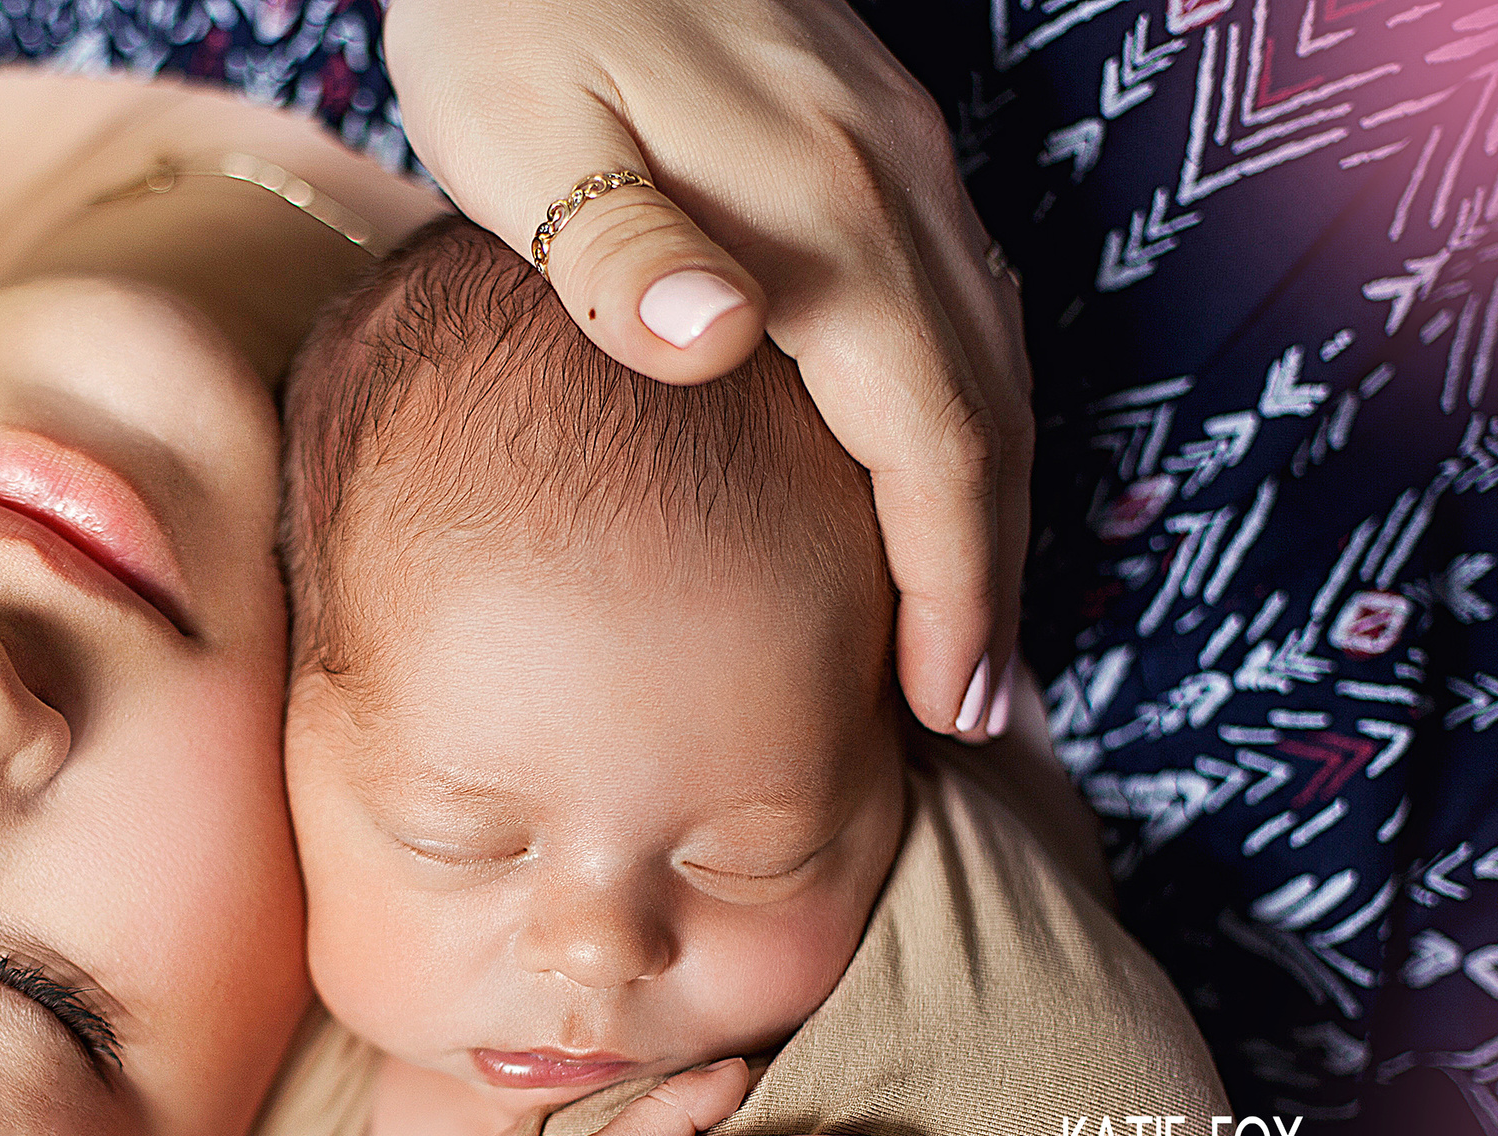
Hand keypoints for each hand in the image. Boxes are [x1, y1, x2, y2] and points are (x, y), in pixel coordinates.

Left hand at [383, 0, 1030, 738]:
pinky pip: (958, 301)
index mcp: (822, 222)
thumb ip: (617, 252)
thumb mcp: (527, 142)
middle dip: (987, 570)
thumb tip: (725, 339)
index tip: (948, 704)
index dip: (950, 585)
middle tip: (968, 706)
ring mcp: (897, 159)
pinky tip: (919, 455)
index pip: (926, 444)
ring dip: (984, 493)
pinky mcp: (871, 138)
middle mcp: (892, 194)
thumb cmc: (509, 23)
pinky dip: (958, 406)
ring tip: (957, 616)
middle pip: (986, 417)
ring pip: (988, 356)